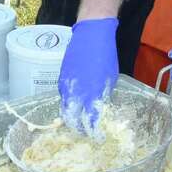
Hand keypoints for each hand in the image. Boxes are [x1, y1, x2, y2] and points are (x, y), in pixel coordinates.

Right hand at [58, 18, 118, 134]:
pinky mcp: (61, 78)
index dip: (93, 132)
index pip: (90, 121)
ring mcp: (66, 85)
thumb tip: (100, 109)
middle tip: (84, 132)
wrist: (91, 35)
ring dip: (71, 117)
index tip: (97, 136)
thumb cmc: (105, 55)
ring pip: (65, 108)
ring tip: (79, 121)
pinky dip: (68, 103)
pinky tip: (75, 104)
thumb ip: (103, 96)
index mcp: (91, 93)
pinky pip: (63, 96)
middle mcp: (76, 92)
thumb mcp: (111, 79)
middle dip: (77, 129)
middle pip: (71, 119)